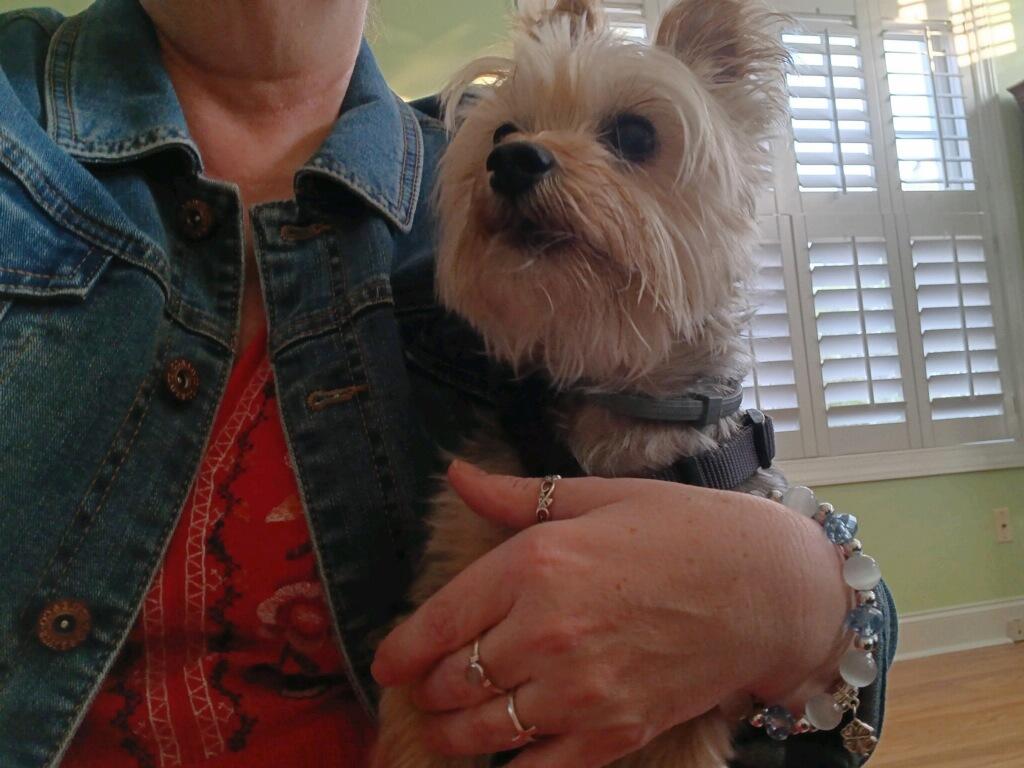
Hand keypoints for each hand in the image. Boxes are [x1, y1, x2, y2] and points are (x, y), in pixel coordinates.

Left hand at [371, 461, 849, 766]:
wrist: (766, 588)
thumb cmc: (682, 530)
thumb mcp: (595, 496)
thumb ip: (514, 494)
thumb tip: (454, 473)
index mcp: (534, 565)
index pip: (437, 622)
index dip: (400, 651)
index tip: (387, 664)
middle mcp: (544, 633)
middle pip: (452, 682)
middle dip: (426, 691)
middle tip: (422, 690)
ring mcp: (578, 692)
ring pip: (481, 731)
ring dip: (452, 732)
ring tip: (448, 724)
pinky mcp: (613, 733)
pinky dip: (509, 766)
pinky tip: (504, 751)